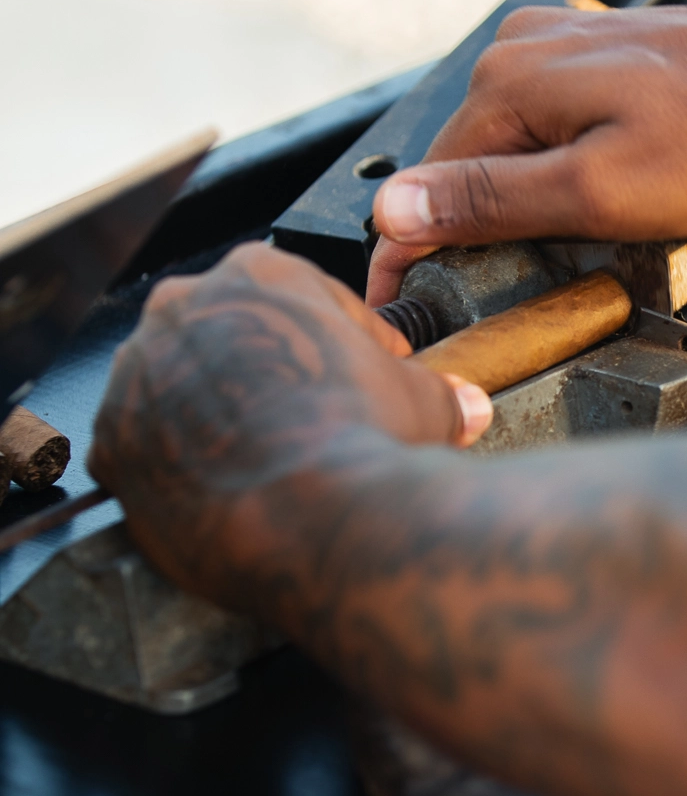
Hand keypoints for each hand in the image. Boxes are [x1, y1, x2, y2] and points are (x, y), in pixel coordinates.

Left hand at [88, 242, 490, 602]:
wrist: (317, 520)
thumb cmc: (361, 443)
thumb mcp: (424, 402)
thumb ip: (438, 393)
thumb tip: (466, 407)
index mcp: (259, 274)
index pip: (303, 298)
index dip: (343, 344)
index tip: (360, 379)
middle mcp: (184, 310)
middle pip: (231, 338)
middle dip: (271, 377)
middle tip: (310, 424)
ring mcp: (138, 376)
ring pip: (178, 390)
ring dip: (216, 419)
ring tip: (266, 464)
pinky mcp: (112, 445)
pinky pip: (143, 450)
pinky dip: (177, 468)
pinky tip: (222, 491)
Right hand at [367, 0, 686, 303]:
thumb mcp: (595, 194)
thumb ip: (488, 202)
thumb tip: (393, 210)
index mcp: (506, 84)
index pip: (425, 184)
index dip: (409, 255)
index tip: (402, 307)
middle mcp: (520, 50)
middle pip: (467, 166)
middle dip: (480, 230)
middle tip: (525, 290)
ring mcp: (561, 44)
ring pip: (510, 149)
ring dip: (528, 203)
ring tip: (586, 241)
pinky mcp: (596, 53)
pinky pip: (551, 125)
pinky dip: (563, 170)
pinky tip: (608, 193)